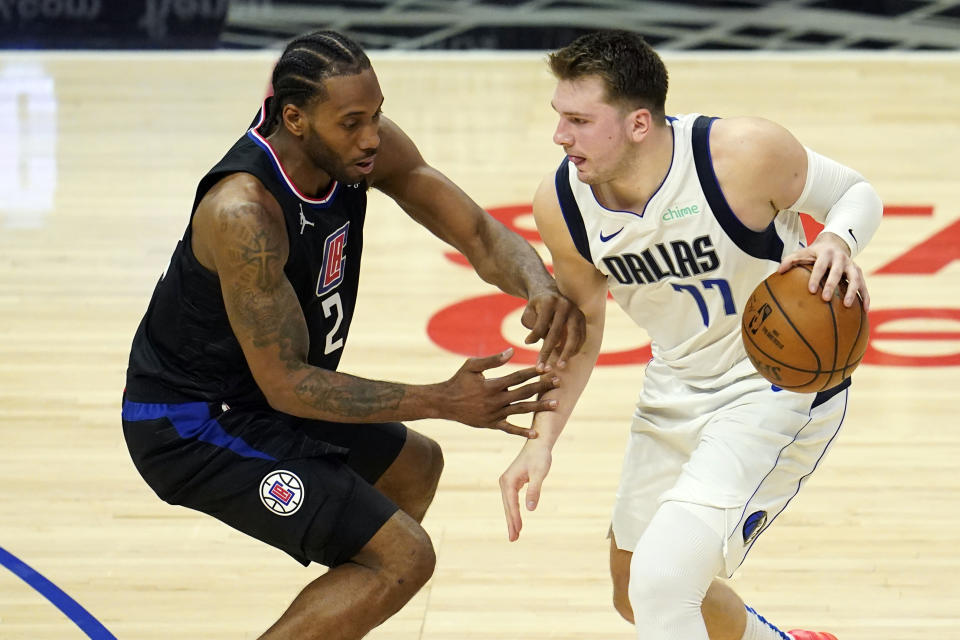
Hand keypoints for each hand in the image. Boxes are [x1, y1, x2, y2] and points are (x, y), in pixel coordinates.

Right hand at [439, 348, 558, 436]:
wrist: (444, 403)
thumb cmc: (458, 381)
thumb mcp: (472, 366)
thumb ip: (492, 360)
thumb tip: (512, 352)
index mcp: (493, 385)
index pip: (518, 377)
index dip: (533, 372)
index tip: (547, 367)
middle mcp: (496, 400)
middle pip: (525, 392)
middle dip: (542, 387)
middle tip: (559, 382)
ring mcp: (495, 414)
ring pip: (521, 410)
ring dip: (539, 407)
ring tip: (556, 404)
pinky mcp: (491, 424)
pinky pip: (509, 429)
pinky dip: (522, 432)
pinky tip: (535, 434)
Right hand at [499, 441, 551, 540]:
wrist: (538, 443)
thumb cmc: (540, 457)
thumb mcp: (539, 474)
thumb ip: (534, 491)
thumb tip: (531, 509)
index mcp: (508, 481)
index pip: (511, 503)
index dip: (515, 518)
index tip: (518, 531)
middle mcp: (505, 482)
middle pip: (508, 507)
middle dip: (511, 523)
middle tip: (513, 539)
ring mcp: (507, 483)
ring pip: (509, 505)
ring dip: (512, 519)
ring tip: (515, 535)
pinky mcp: (512, 483)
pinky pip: (512, 501)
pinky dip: (514, 512)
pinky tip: (517, 521)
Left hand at [520, 289, 585, 370]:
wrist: (550, 292)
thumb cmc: (536, 307)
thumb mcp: (529, 313)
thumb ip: (531, 326)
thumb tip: (532, 342)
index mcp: (549, 302)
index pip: (541, 324)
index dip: (534, 336)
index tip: (526, 345)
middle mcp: (565, 305)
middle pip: (557, 332)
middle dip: (549, 351)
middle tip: (544, 367)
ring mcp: (576, 312)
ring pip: (573, 336)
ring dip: (567, 354)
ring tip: (559, 366)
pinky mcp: (583, 318)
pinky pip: (581, 337)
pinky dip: (575, 349)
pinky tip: (566, 358)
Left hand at [779, 232, 869, 310]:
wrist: (834, 244)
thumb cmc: (815, 253)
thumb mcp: (803, 252)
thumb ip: (791, 260)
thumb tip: (778, 271)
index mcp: (826, 254)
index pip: (819, 267)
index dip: (815, 278)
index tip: (810, 290)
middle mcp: (840, 259)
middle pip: (836, 273)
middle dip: (832, 285)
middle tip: (826, 299)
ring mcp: (851, 266)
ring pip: (855, 279)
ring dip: (852, 291)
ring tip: (847, 305)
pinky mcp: (859, 273)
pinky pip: (864, 286)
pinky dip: (865, 297)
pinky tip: (865, 310)